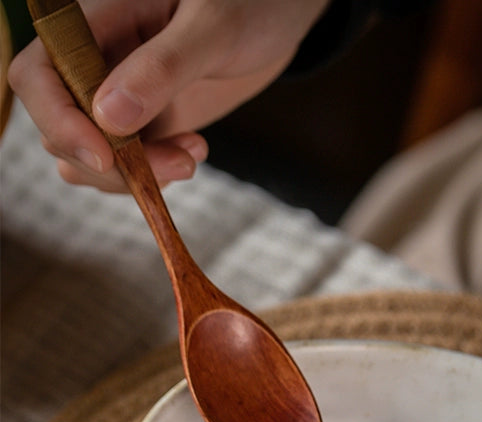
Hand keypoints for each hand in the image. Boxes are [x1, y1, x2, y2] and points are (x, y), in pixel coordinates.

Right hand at [8, 0, 328, 190]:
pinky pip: (124, 169)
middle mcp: (95, 64)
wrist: (278, 16)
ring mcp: (117, 99)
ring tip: (193, 154)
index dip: (59, 121)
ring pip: (89, 160)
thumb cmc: (248, 2)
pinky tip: (194, 151)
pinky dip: (153, 178)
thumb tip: (110, 117)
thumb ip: (163, 68)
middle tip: (181, 163)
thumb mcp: (212, 28)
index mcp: (94, 24)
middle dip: (113, 163)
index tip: (106, 155)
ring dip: (135, 177)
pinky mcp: (145, 126)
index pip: (37, 77)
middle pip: (60, 131)